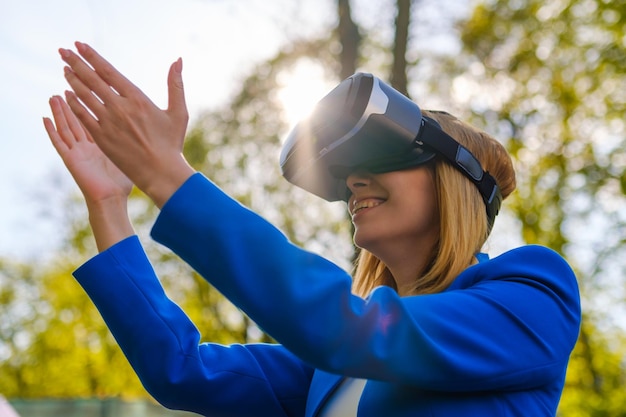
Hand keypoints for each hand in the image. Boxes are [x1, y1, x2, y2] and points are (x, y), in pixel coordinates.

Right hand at [44, 95, 132, 204]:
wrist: (114, 200)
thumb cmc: (126, 181)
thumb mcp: (132, 155)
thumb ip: (135, 140)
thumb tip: (150, 128)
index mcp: (103, 143)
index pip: (95, 119)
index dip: (92, 104)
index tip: (90, 88)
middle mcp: (88, 146)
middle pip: (78, 119)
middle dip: (73, 102)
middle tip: (69, 87)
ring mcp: (78, 152)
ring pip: (66, 127)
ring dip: (60, 112)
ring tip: (54, 96)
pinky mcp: (71, 160)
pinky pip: (59, 142)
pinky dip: (51, 131)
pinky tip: (45, 118)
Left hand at [58, 42, 194, 206]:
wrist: (161, 172)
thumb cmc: (172, 143)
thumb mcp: (179, 112)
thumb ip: (176, 84)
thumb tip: (178, 59)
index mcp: (138, 99)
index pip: (108, 71)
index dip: (92, 56)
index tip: (79, 45)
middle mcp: (120, 108)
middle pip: (91, 80)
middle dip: (76, 62)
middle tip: (63, 51)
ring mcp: (108, 123)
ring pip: (84, 96)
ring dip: (72, 80)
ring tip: (65, 69)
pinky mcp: (101, 138)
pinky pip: (82, 115)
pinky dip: (73, 103)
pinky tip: (67, 95)